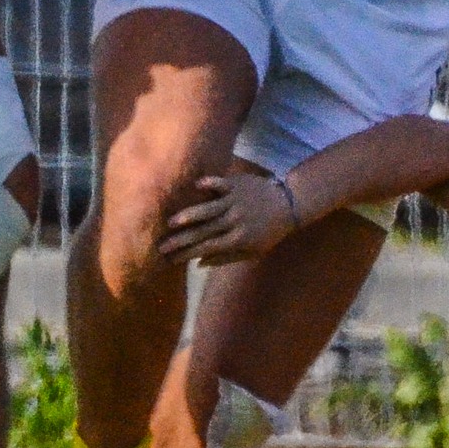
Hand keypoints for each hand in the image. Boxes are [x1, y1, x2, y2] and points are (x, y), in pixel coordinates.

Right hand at [158, 173, 298, 264]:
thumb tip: (198, 263)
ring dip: (189, 215)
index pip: (206, 248)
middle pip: (203, 231)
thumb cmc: (267, 232)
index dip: (186, 254)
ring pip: (208, 209)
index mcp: (237, 239)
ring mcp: (235, 201)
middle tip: (160, 245)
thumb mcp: (251, 252)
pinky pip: (220, 183)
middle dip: (180, 239)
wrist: (287, 205)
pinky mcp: (237, 184)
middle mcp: (234, 221)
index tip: (168, 259)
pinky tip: (194, 185)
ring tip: (170, 221)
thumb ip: (225, 258)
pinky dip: (209, 184)